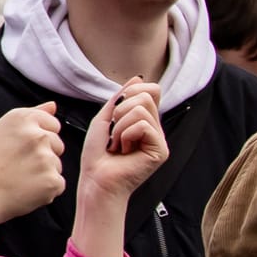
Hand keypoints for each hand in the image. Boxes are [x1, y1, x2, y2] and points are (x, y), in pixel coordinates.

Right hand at [0, 102, 67, 225]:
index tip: (22, 148)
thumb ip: (31, 115)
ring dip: (44, 173)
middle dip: (44, 154)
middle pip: (58, 144)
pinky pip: (57, 184)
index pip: (52, 123)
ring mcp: (46, 158)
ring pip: (57, 165)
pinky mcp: (52, 181)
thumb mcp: (1, 130)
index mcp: (22, 118)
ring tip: (18, 178)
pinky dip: (45, 190)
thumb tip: (53, 105)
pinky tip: (25, 190)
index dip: (38, 137)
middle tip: (18, 165)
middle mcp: (37, 135)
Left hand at [80, 80, 168, 201]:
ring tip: (117, 144)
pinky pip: (143, 125)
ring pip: (141, 109)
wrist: (95, 179)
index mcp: (144, 120)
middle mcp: (155, 128)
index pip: (151, 90)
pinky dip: (125, 135)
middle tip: (114, 134)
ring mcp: (160, 139)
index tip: (115, 111)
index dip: (132, 92)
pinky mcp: (161, 150)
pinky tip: (123, 151)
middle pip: (146, 95)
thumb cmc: (97, 153)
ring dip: (119, 126)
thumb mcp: (105, 118)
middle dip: (120, 111)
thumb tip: (138, 77)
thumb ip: (121, 98)